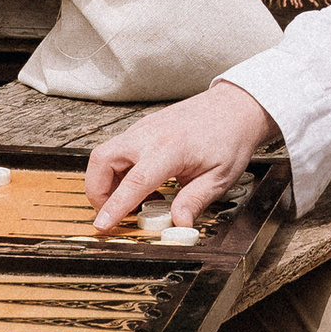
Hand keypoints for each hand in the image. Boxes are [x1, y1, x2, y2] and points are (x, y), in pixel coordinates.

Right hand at [87, 82, 270, 235]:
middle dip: (96, 191)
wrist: (234, 107)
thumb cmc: (229, 138)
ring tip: (136, 201)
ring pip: (105, 154)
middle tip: (111, 213)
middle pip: (102, 161)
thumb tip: (179, 224)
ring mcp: (142, 129)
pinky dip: (119, 171)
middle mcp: (149, 135)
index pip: (134, 181)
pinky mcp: (142, 129)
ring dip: (107, 181)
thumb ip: (194, 201)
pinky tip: (144, 185)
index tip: (103, 224)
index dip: (115, 205)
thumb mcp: (218, 178)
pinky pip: (118, 150)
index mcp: (170, 149)